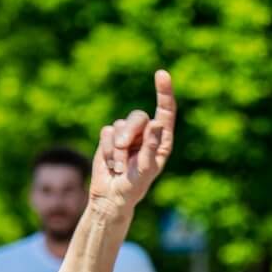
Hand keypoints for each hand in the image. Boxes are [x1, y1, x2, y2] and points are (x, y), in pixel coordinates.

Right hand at [89, 70, 176, 214]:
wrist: (111, 196)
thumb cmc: (134, 187)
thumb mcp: (145, 170)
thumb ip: (151, 148)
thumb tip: (156, 124)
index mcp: (161, 140)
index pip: (165, 111)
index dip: (164, 92)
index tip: (162, 74)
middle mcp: (146, 134)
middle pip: (138, 117)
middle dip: (128, 132)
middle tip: (122, 150)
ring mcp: (128, 134)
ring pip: (119, 125)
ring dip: (116, 149)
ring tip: (119, 168)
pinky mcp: (111, 137)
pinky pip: (106, 132)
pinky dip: (107, 150)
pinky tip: (111, 164)